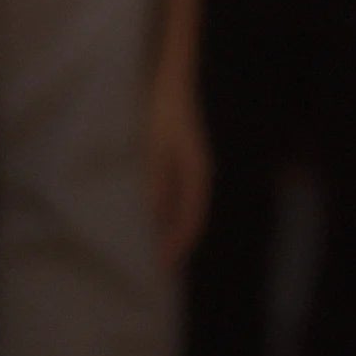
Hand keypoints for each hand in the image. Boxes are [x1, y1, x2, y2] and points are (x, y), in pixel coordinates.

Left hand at [145, 67, 211, 266]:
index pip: (191, 218)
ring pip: (188, 209)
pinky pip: (182, 197)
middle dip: (178, 243)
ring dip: (175, 230)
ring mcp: (195, 169)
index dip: (178, 244)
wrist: (173, 85)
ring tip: (158, 251)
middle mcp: (201, 174)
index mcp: (197, 173)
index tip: (164, 268)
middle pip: (192, 217)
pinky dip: (171, 215)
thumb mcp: (154, 150)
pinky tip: (157, 221)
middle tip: (161, 269)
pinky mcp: (186, 164)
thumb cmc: (162, 115)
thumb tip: (155, 218)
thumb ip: (157, 184)